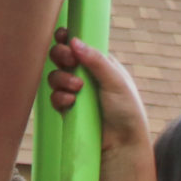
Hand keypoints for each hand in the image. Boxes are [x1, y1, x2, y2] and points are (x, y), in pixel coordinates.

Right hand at [43, 32, 152, 153]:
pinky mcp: (67, 108)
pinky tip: (70, 102)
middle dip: (61, 56)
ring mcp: (75, 92)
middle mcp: (86, 75)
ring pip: (55, 76)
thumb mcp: (115, 81)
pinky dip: (59, 97)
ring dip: (61, 78)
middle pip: (62, 57)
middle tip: (69, 61)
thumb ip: (96, 61)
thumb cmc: (126, 110)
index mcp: (100, 64)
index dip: (68, 39)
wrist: (122, 144)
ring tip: (76, 88)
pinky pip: (54, 97)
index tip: (62, 36)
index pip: (80, 45)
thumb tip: (74, 41)